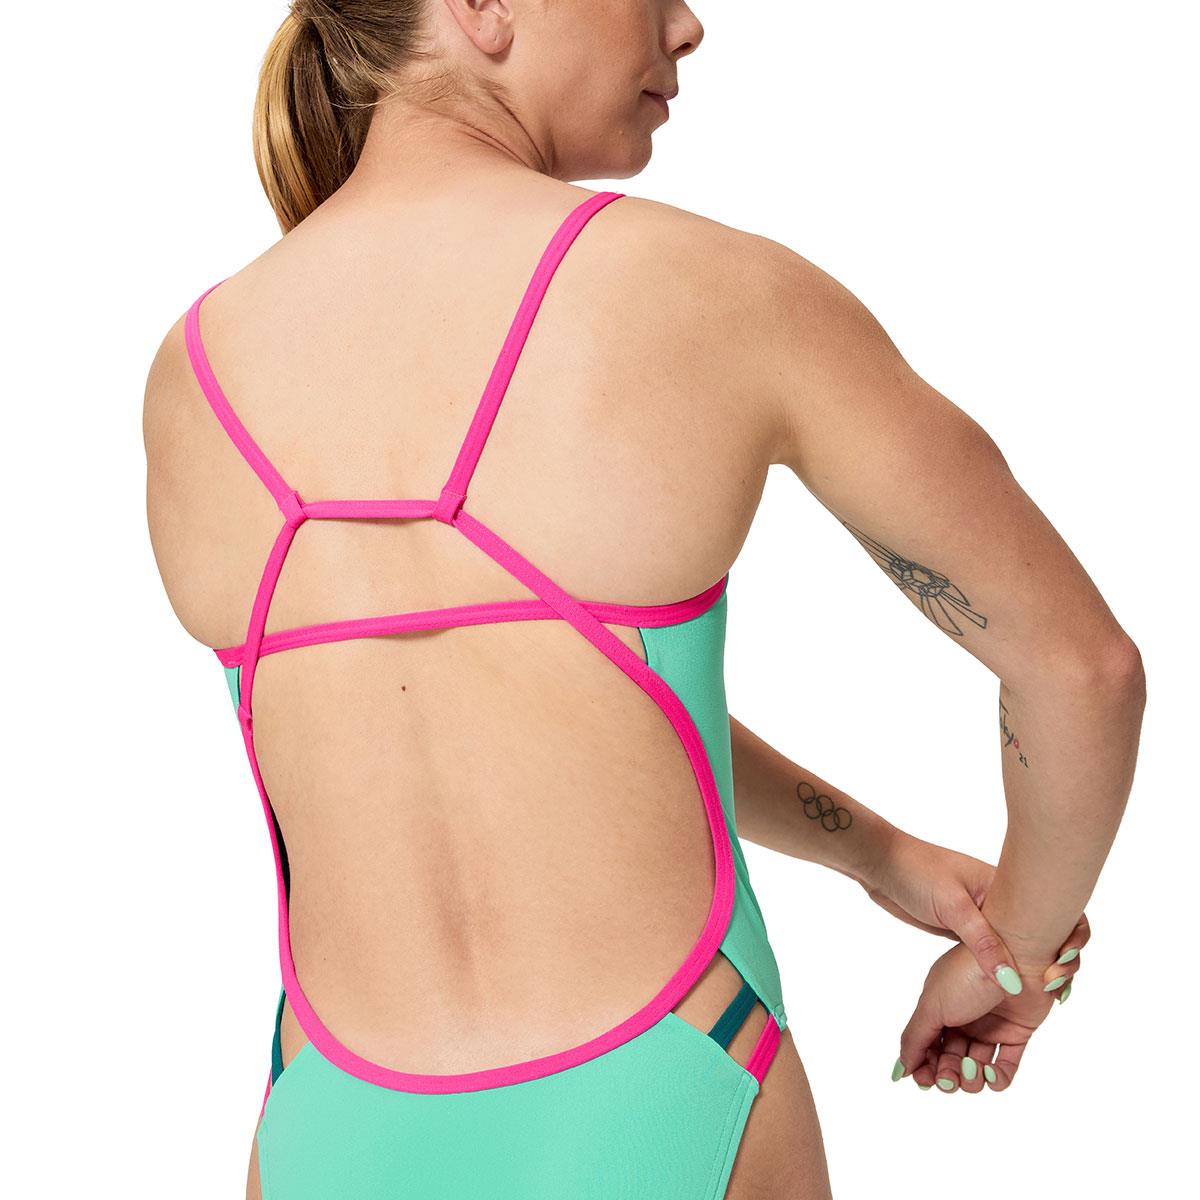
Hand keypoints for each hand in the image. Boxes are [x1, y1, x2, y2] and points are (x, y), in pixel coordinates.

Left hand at [860, 828, 1088, 1001]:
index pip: (1052, 918)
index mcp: (1006, 893)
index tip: (1061, 970)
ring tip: (1041, 994)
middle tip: (1056, 990)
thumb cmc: (918, 871)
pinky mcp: (964, 934)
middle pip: (1040, 941)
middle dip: (1053, 966)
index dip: (1068, 944)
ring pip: (1016, 955)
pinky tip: (1004, 997)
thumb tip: (1012, 983)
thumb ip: (982, 942)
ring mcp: (983, 923)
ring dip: (1026, 978)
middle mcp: (1000, 909)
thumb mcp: (953, 905)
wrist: (882, 862)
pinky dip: (1000, 978)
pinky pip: (992, 960)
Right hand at [892, 919, 1090, 1092]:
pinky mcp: (1016, 1034)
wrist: (1016, 955)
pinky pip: (1005, 1067)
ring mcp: (989, 1027)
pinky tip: (990, 1074)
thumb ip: (915, 1038)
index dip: (924, 1066)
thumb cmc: (968, 973)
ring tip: (973, 1070)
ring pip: (976, 1067)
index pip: (927, 1046)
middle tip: (950, 1079)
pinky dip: (997, 1078)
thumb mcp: (932, 1005)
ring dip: (972, 1079)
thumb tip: (901, 1069)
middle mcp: (962, 1018)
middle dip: (947, 1074)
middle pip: (950, 1059)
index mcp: (938, 1008)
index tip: (925, 1081)